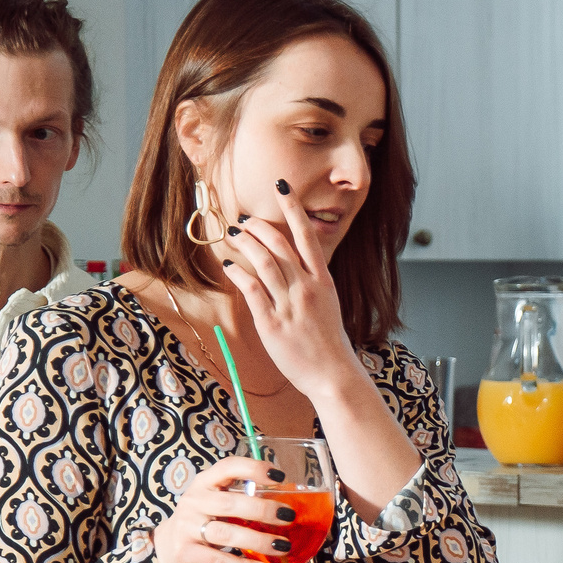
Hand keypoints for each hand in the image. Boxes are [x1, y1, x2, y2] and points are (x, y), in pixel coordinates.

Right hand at [152, 456, 303, 562]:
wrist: (167, 547)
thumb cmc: (202, 520)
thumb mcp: (214, 501)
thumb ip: (241, 498)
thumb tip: (288, 504)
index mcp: (204, 483)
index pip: (227, 467)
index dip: (253, 468)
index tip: (279, 476)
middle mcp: (194, 502)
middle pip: (229, 503)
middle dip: (262, 509)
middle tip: (288, 516)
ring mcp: (187, 528)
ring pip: (226, 533)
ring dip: (258, 540)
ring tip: (283, 546)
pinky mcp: (187, 553)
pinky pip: (221, 561)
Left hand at [222, 182, 363, 399]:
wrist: (334, 374)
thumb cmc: (329, 343)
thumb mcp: (327, 306)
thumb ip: (309, 285)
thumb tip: (287, 267)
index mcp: (323, 282)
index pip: (307, 236)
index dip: (292, 208)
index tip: (281, 187)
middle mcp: (307, 288)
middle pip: (279, 244)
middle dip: (258, 226)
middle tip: (244, 219)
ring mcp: (290, 305)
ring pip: (264, 262)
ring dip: (246, 243)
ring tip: (234, 234)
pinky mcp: (273, 323)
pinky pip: (252, 289)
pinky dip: (238, 273)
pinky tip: (229, 266)